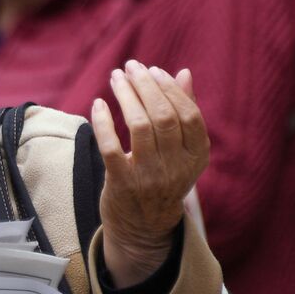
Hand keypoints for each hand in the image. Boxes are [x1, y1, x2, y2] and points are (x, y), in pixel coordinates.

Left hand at [91, 61, 209, 287]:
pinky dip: (103, 122)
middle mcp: (176, 166)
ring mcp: (149, 176)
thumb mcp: (182, 150)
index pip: (189, 115)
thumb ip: (185, 111)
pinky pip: (110, 147)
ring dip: (125, 97)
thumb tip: (183, 72)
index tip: (153, 70)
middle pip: (164, 117)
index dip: (170, 89)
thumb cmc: (163, 177)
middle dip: (145, 86)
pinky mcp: (122, 183)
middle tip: (130, 66)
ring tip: (115, 77)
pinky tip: (98, 104)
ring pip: (138, 127)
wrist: (144, 227)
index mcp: (196, 155)